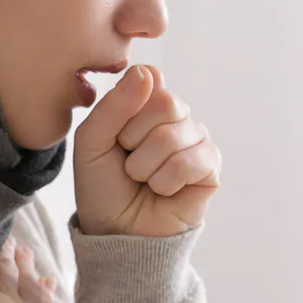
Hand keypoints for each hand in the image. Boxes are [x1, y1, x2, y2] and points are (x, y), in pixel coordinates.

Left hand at [73, 65, 221, 236]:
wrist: (116, 232)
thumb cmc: (102, 186)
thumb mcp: (92, 142)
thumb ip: (114, 105)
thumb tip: (150, 70)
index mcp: (147, 102)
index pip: (147, 80)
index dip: (123, 113)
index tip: (115, 138)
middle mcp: (176, 116)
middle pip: (166, 103)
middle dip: (134, 141)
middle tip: (128, 163)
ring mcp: (197, 140)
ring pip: (174, 136)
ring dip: (146, 167)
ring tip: (143, 180)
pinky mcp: (211, 168)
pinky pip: (192, 162)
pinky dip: (166, 182)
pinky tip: (163, 191)